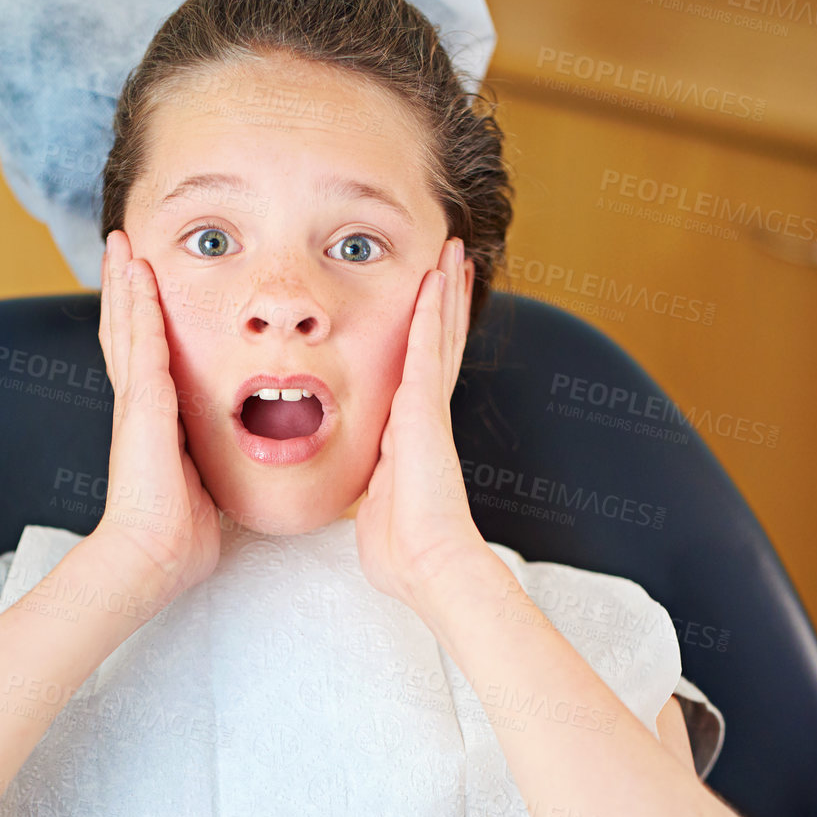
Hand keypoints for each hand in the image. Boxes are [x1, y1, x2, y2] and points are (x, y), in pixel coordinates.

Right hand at [94, 229, 222, 604]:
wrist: (153, 557)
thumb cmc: (179, 539)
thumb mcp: (205, 490)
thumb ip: (211, 468)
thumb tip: (232, 472)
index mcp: (152, 426)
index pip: (145, 361)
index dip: (140, 325)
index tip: (144, 291)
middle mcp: (138, 407)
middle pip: (126, 332)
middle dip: (125, 290)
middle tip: (123, 248)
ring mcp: (136, 403)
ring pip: (127, 326)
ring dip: (125, 282)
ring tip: (122, 243)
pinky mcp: (143, 405)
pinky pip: (141, 342)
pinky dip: (138, 304)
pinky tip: (138, 271)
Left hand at [352, 236, 483, 608]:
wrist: (426, 563)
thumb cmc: (400, 551)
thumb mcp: (375, 512)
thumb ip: (372, 494)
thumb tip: (364, 503)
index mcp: (410, 439)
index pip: (420, 377)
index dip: (427, 341)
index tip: (429, 310)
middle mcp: (423, 418)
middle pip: (437, 346)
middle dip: (444, 304)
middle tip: (452, 262)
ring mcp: (426, 410)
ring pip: (437, 337)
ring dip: (443, 293)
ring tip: (452, 253)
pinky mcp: (423, 408)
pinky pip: (426, 347)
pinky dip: (432, 310)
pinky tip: (436, 276)